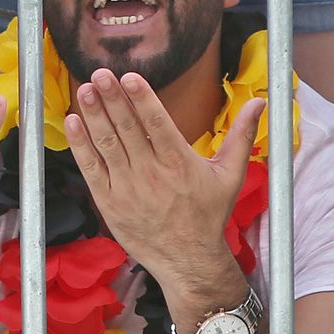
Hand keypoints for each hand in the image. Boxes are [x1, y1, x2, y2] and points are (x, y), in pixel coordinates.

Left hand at [65, 70, 263, 295]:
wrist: (187, 259)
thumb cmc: (208, 215)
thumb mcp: (230, 175)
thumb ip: (242, 135)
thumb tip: (260, 101)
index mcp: (179, 163)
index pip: (157, 124)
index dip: (142, 99)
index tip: (129, 77)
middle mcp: (151, 174)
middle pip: (128, 129)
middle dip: (112, 99)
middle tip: (100, 73)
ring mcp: (126, 189)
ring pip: (107, 145)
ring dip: (94, 116)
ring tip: (85, 89)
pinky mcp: (108, 203)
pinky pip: (91, 169)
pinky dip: (81, 145)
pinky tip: (73, 122)